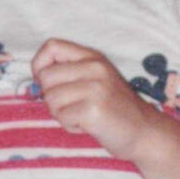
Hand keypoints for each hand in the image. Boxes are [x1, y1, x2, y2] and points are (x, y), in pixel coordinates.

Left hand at [31, 38, 151, 160]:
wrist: (144, 131)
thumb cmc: (113, 108)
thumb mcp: (96, 79)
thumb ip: (71, 72)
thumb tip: (35, 77)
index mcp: (93, 57)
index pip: (51, 46)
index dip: (40, 65)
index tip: (48, 83)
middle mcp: (95, 67)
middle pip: (46, 76)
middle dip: (51, 97)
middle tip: (72, 106)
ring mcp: (96, 87)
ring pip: (51, 98)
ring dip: (61, 114)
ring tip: (82, 116)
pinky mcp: (94, 109)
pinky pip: (62, 116)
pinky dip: (70, 126)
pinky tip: (87, 125)